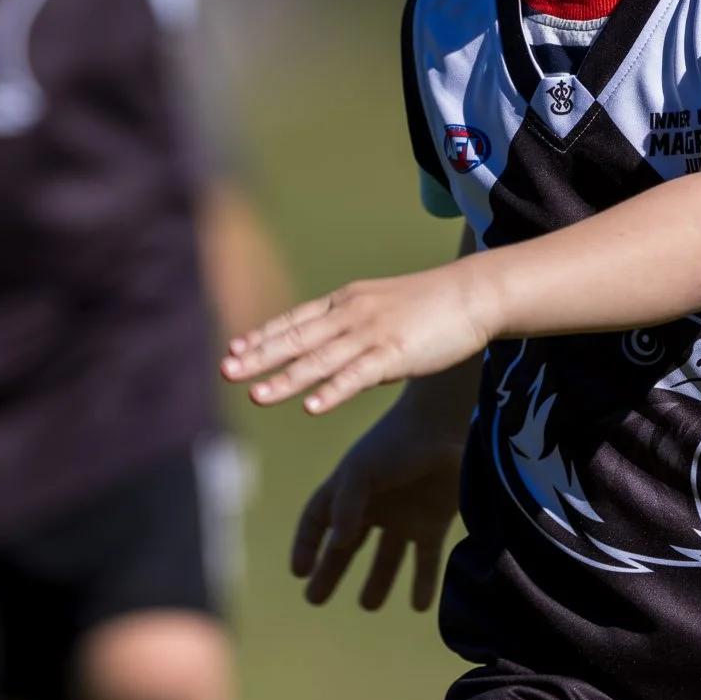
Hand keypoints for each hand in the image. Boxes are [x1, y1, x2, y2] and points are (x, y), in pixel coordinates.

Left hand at [221, 261, 496, 415]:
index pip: (296, 320)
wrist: (475, 292)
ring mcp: (373, 333)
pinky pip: (358, 376)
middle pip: (298, 339)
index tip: (233, 348)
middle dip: (260, 357)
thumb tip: (331, 354)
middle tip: (225, 370)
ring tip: (256, 396)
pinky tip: (311, 407)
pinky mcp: (396, 353)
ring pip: (321, 360)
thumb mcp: (383, 307)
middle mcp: (352, 314)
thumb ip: (354, 328)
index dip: (263, 335)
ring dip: (286, 379)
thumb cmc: (433, 304)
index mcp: (347, 301)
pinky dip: (333, 391)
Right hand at [290, 399, 464, 609]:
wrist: (445, 425)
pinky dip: (423, 582)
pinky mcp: (434, 520)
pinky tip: (419, 606)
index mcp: (348, 489)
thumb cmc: (396, 442)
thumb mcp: (362, 470)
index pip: (317, 522)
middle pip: (346, 547)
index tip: (299, 572)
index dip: (305, 546)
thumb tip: (339, 543)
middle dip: (331, 571)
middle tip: (315, 600)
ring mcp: (405, 514)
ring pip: (387, 557)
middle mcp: (374, 506)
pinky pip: (426, 558)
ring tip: (368, 604)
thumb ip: (347, 505)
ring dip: (378, 581)